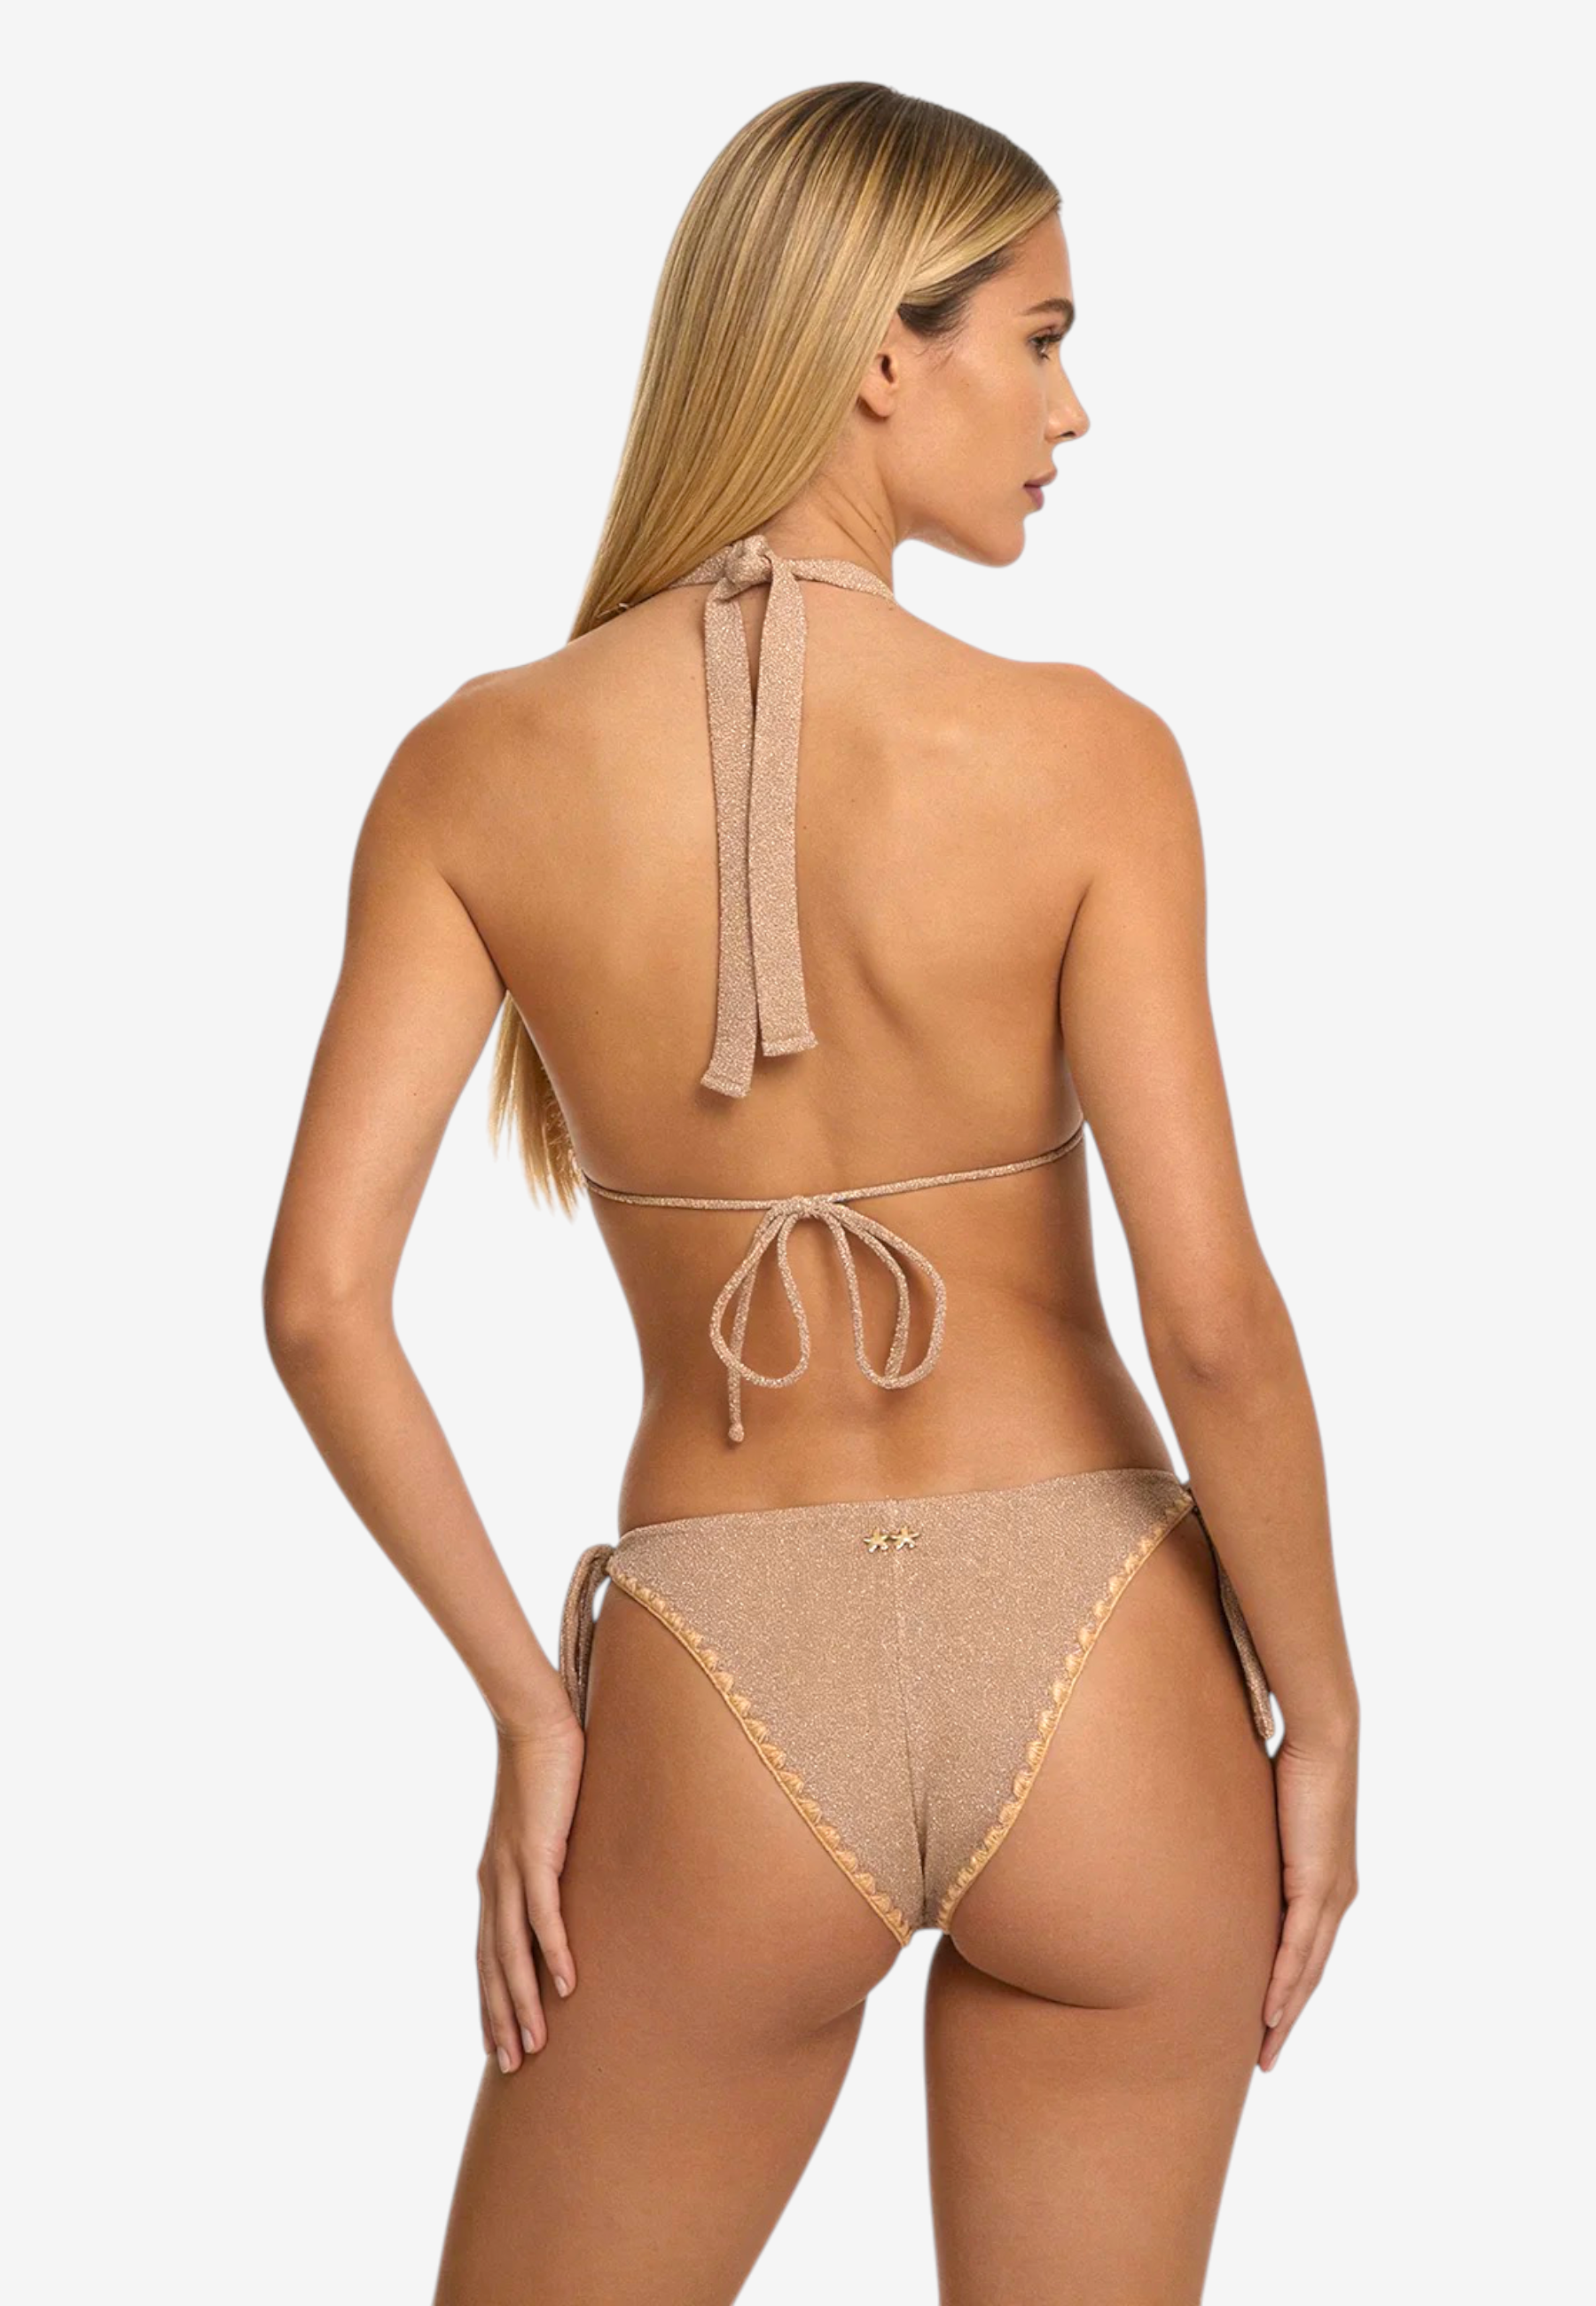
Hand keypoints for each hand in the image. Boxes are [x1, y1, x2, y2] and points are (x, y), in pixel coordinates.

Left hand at [476, 1712, 586, 2072]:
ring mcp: (512, 1870)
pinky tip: (567, 1984)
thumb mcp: (543, 1832)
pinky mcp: (538, 1853)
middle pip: (492, 1965)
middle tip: (511, 2067)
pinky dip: (554, 1951)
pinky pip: (544, 1913)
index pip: (487, 1954)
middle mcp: (494, 1883)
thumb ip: (548, 1865)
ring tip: (536, 2045)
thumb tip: (566, 1891)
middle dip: (500, 2018)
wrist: (535, 1725)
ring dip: (522, 2001)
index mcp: (493, 1880)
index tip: (495, 2045)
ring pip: (512, 1951)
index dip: (489, 2001)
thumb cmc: (544, 1774)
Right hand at [1259, 1720, 1359, 2071]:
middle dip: (1287, 2019)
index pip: (1306, 1949)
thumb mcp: (1264, 1813)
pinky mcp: (1319, 1887)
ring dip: (1285, 2014)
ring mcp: (1331, 1896)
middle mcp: (1336, 1897)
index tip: (1266, 2020)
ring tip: (1265, 2051)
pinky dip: (1285, 1984)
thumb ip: (1249, 1837)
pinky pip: (1300, 1948)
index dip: (1288, 1989)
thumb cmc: (1293, 1760)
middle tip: (1264, 2057)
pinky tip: (1270, 2012)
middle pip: (1310, 1974)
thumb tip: (1211, 1832)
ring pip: (1307, 1972)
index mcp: (1326, 1882)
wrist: (1325, 1738)